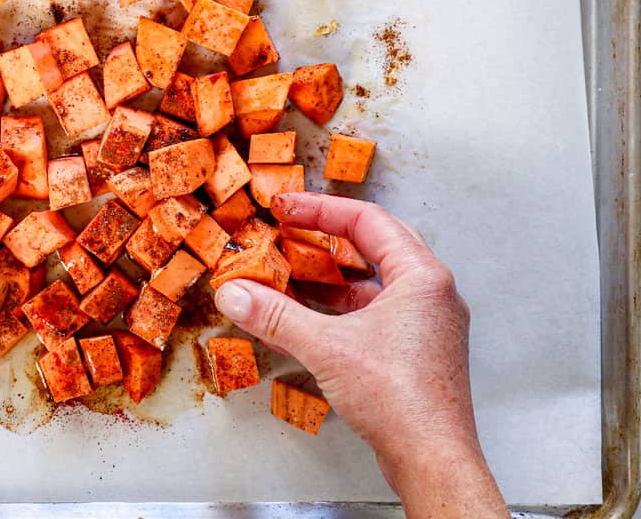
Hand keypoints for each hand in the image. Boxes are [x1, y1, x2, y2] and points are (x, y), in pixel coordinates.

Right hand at [214, 192, 506, 518]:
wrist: (432, 458)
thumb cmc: (399, 400)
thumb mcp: (326, 347)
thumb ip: (275, 315)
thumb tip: (235, 293)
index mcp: (421, 277)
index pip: (367, 220)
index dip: (320, 210)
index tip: (284, 209)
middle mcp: (431, 293)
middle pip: (374, 244)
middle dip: (325, 236)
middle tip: (288, 229)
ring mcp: (426, 323)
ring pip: (373, 281)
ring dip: (329, 274)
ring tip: (287, 270)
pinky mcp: (416, 349)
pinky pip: (373, 310)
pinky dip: (338, 306)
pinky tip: (305, 315)